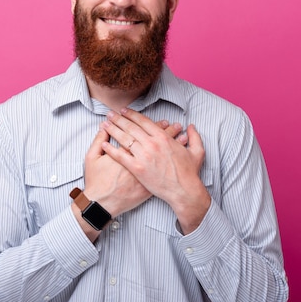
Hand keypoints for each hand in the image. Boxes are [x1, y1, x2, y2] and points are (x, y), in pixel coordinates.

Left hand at [100, 108, 209, 232]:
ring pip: (124, 139)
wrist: (184, 191)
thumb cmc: (189, 173)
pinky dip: (111, 149)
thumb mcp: (197, 152)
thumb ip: (194, 137)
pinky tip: (104, 144)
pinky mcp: (138, 169)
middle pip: (131, 127)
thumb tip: (191, 126)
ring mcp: (144, 156)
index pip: (143, 121)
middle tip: (109, 114)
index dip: (132, 114)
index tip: (124, 110)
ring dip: (112, 130)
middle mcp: (152, 144)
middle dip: (118, 119)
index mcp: (163, 138)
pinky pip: (121, 156)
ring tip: (104, 124)